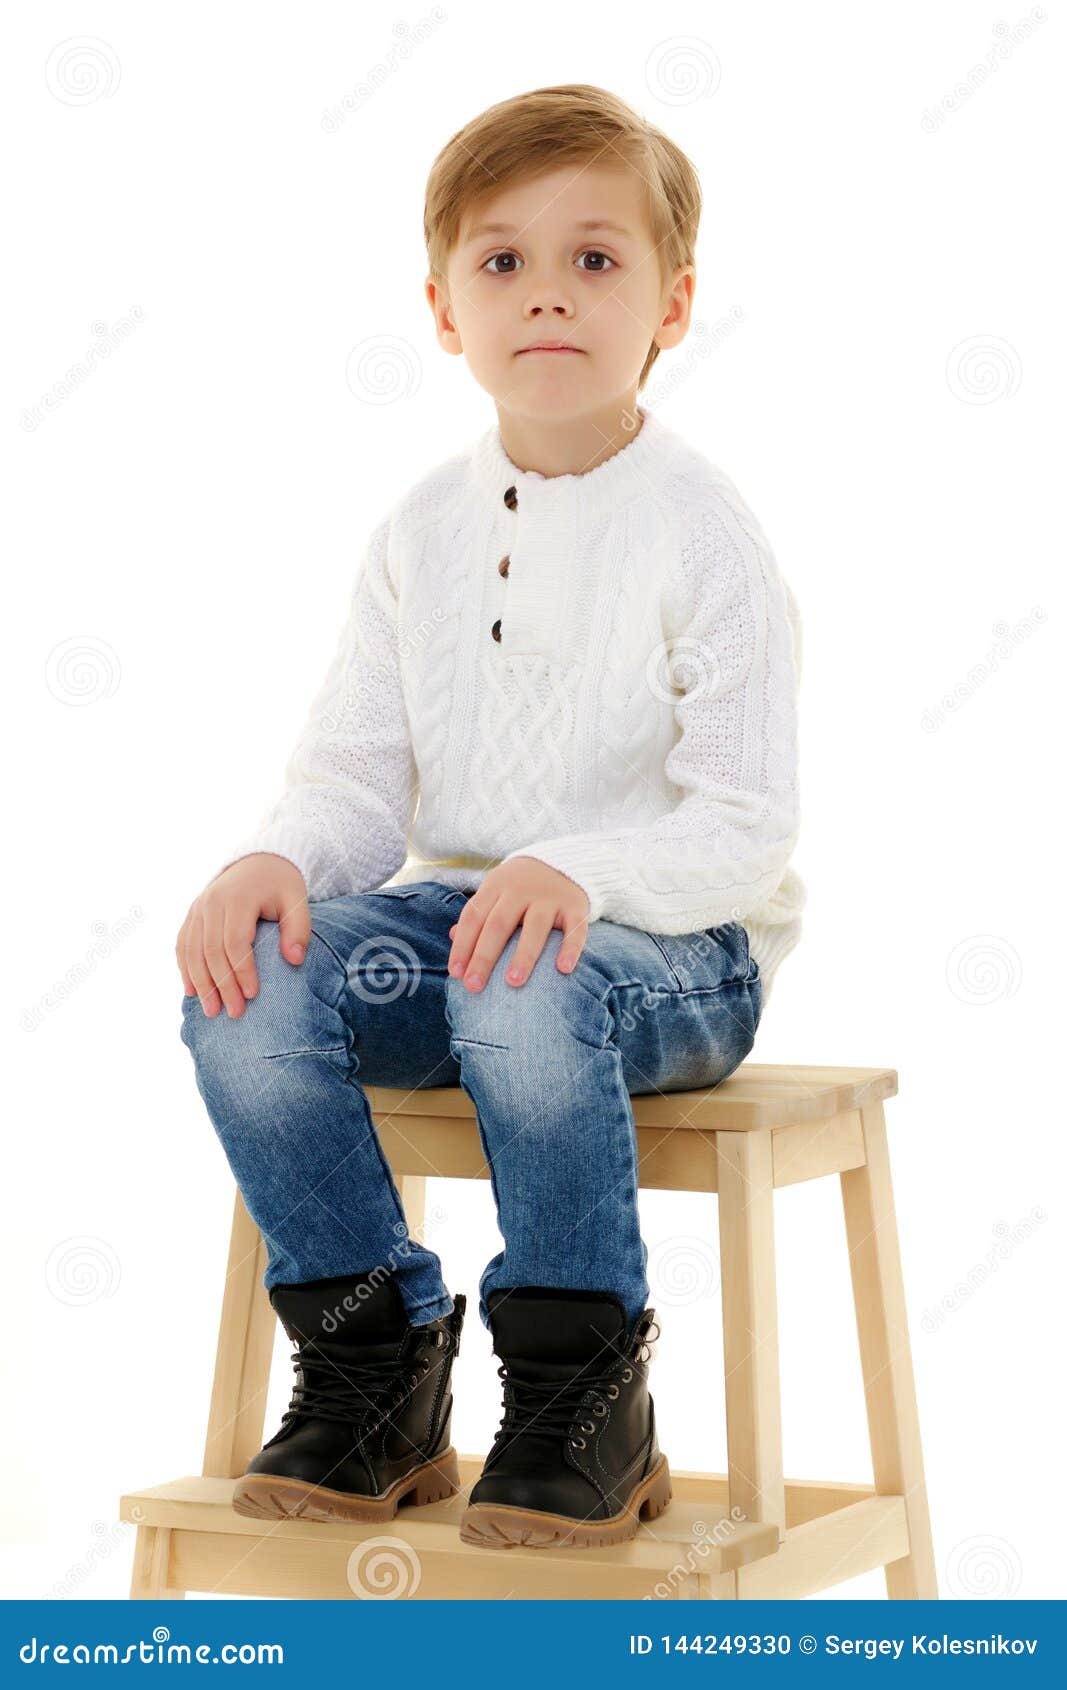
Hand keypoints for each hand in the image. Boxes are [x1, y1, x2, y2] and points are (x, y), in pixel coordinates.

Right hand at [176, 854, 310, 1017]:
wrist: (258, 861)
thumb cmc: (281, 885)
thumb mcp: (297, 901)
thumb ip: (299, 929)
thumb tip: (295, 960)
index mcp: (238, 897)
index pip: (235, 941)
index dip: (242, 970)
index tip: (253, 995)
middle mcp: (212, 902)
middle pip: (211, 950)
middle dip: (221, 985)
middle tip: (234, 1013)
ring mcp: (198, 907)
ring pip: (192, 950)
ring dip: (200, 983)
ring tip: (211, 1011)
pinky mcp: (191, 914)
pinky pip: (183, 944)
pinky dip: (185, 969)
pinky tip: (191, 992)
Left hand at [447, 857, 589, 991]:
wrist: (561, 861)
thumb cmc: (519, 887)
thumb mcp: (494, 891)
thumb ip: (476, 914)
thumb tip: (452, 936)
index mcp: (495, 886)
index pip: (474, 917)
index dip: (463, 945)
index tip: (456, 973)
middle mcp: (520, 891)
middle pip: (499, 924)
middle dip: (484, 957)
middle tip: (474, 986)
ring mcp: (549, 898)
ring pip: (535, 927)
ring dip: (524, 955)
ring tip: (513, 982)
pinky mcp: (575, 906)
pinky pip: (574, 929)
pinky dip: (570, 948)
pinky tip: (563, 969)